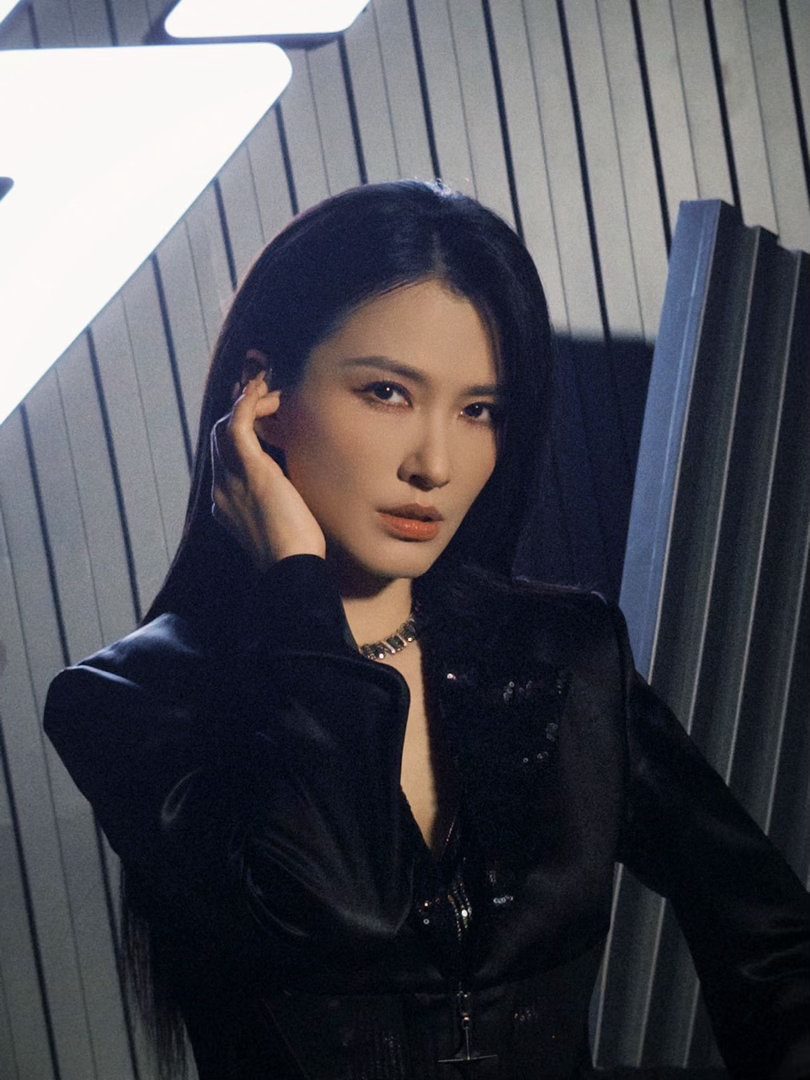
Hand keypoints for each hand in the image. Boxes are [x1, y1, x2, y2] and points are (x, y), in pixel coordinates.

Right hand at [210, 373, 325, 570]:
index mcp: (226, 500)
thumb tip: (289, 482)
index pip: (223, 454)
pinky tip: (262, 391)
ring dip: (248, 404)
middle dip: (240, 411)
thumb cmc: (296, 551)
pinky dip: (248, 404)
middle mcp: (221, 487)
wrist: (292, 568)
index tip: (261, 414)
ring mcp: (231, 479)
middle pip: (219, 436)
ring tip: (269, 391)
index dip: (238, 429)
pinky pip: (239, 425)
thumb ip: (277, 497)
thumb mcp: (281, 518)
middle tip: (266, 395)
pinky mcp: (250, 471)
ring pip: (225, 427)